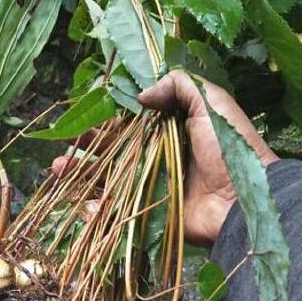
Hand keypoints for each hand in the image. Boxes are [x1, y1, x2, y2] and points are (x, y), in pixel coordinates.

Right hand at [52, 69, 278, 246]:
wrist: (244, 202)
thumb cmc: (230, 149)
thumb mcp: (211, 104)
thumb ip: (180, 85)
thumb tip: (140, 95)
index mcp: (168, 134)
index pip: (129, 126)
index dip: (105, 123)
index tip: (82, 119)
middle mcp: (156, 160)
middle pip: (113, 153)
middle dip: (85, 149)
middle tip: (62, 147)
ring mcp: (150, 189)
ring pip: (107, 180)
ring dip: (80, 175)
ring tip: (57, 168)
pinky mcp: (149, 215)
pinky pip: (115, 212)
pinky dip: (93, 208)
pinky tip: (75, 200)